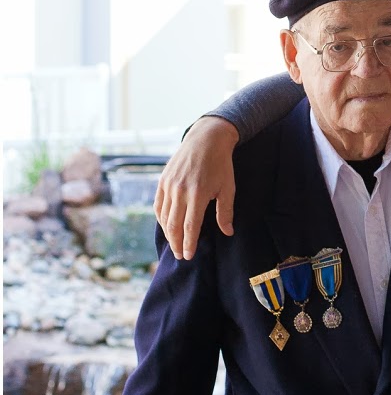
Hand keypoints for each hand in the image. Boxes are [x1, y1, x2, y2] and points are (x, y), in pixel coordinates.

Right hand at [154, 116, 238, 259]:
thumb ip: (226, 212)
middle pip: (174, 225)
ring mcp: (169, 185)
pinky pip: (158, 204)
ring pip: (164, 216)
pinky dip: (161, 217)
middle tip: (180, 255)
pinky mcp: (163, 180)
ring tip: (174, 244)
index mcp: (197, 194)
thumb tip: (228, 232)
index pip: (190, 226)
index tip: (188, 256)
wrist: (206, 138)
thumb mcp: (228, 188)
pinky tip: (166, 225)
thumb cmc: (221, 164)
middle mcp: (180, 191)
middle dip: (176, 243)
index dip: (188, 243)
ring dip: (168, 233)